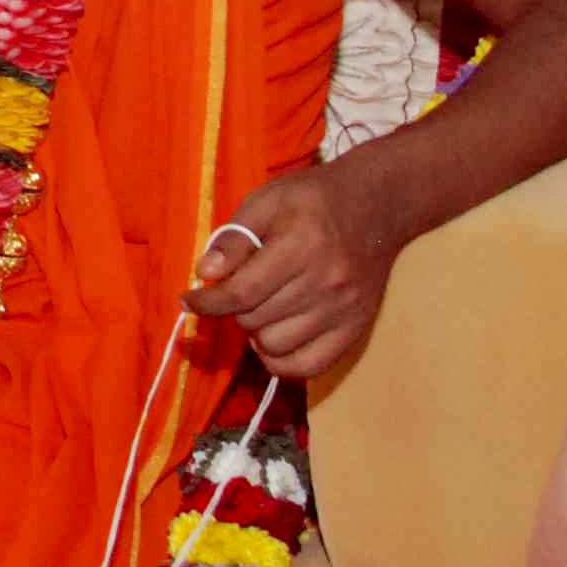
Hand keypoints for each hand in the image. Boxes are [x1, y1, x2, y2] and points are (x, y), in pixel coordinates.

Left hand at [184, 160, 397, 378]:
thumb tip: (205, 274)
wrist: (377, 205)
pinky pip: (309, 367)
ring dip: (255, 332)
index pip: (242, 291)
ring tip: (260, 308)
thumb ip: (233, 238)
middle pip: (255, 319)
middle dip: (234, 308)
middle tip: (238, 289)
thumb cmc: (313, 199)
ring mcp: (345, 310)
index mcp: (301, 244)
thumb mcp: (266, 201)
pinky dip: (281, 360)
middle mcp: (326, 282)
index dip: (207, 302)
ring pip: (276, 345)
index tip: (189, 300)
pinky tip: (273, 337)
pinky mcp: (357, 328)